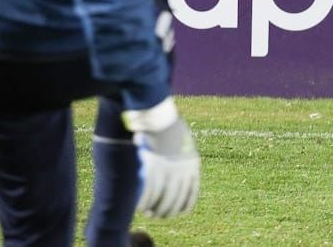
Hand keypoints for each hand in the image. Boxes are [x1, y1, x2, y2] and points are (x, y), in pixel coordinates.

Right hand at [124, 100, 199, 218]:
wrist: (161, 118)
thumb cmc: (168, 125)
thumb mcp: (181, 140)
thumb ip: (179, 154)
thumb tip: (173, 163)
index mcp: (192, 165)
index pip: (191, 193)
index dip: (184, 205)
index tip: (177, 213)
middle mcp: (183, 170)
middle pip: (176, 199)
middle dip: (167, 211)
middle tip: (157, 215)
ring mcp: (169, 170)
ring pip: (164, 199)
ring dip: (156, 210)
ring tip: (148, 213)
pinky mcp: (155, 169)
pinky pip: (150, 191)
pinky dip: (145, 202)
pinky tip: (139, 207)